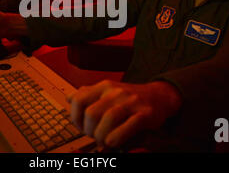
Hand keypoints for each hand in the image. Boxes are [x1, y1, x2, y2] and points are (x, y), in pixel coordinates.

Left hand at [67, 80, 181, 148]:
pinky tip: (114, 141)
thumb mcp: (107, 91)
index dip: (75, 117)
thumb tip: (69, 98)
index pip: (78, 99)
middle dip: (89, 130)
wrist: (158, 96)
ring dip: (102, 136)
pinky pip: (128, 126)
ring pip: (108, 119)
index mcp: (103, 86)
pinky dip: (117, 137)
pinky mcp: (145, 113)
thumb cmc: (129, 98)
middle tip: (94, 136)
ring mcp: (131, 102)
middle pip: (91, 113)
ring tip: (104, 141)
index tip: (81, 127)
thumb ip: (88, 95)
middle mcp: (115, 92)